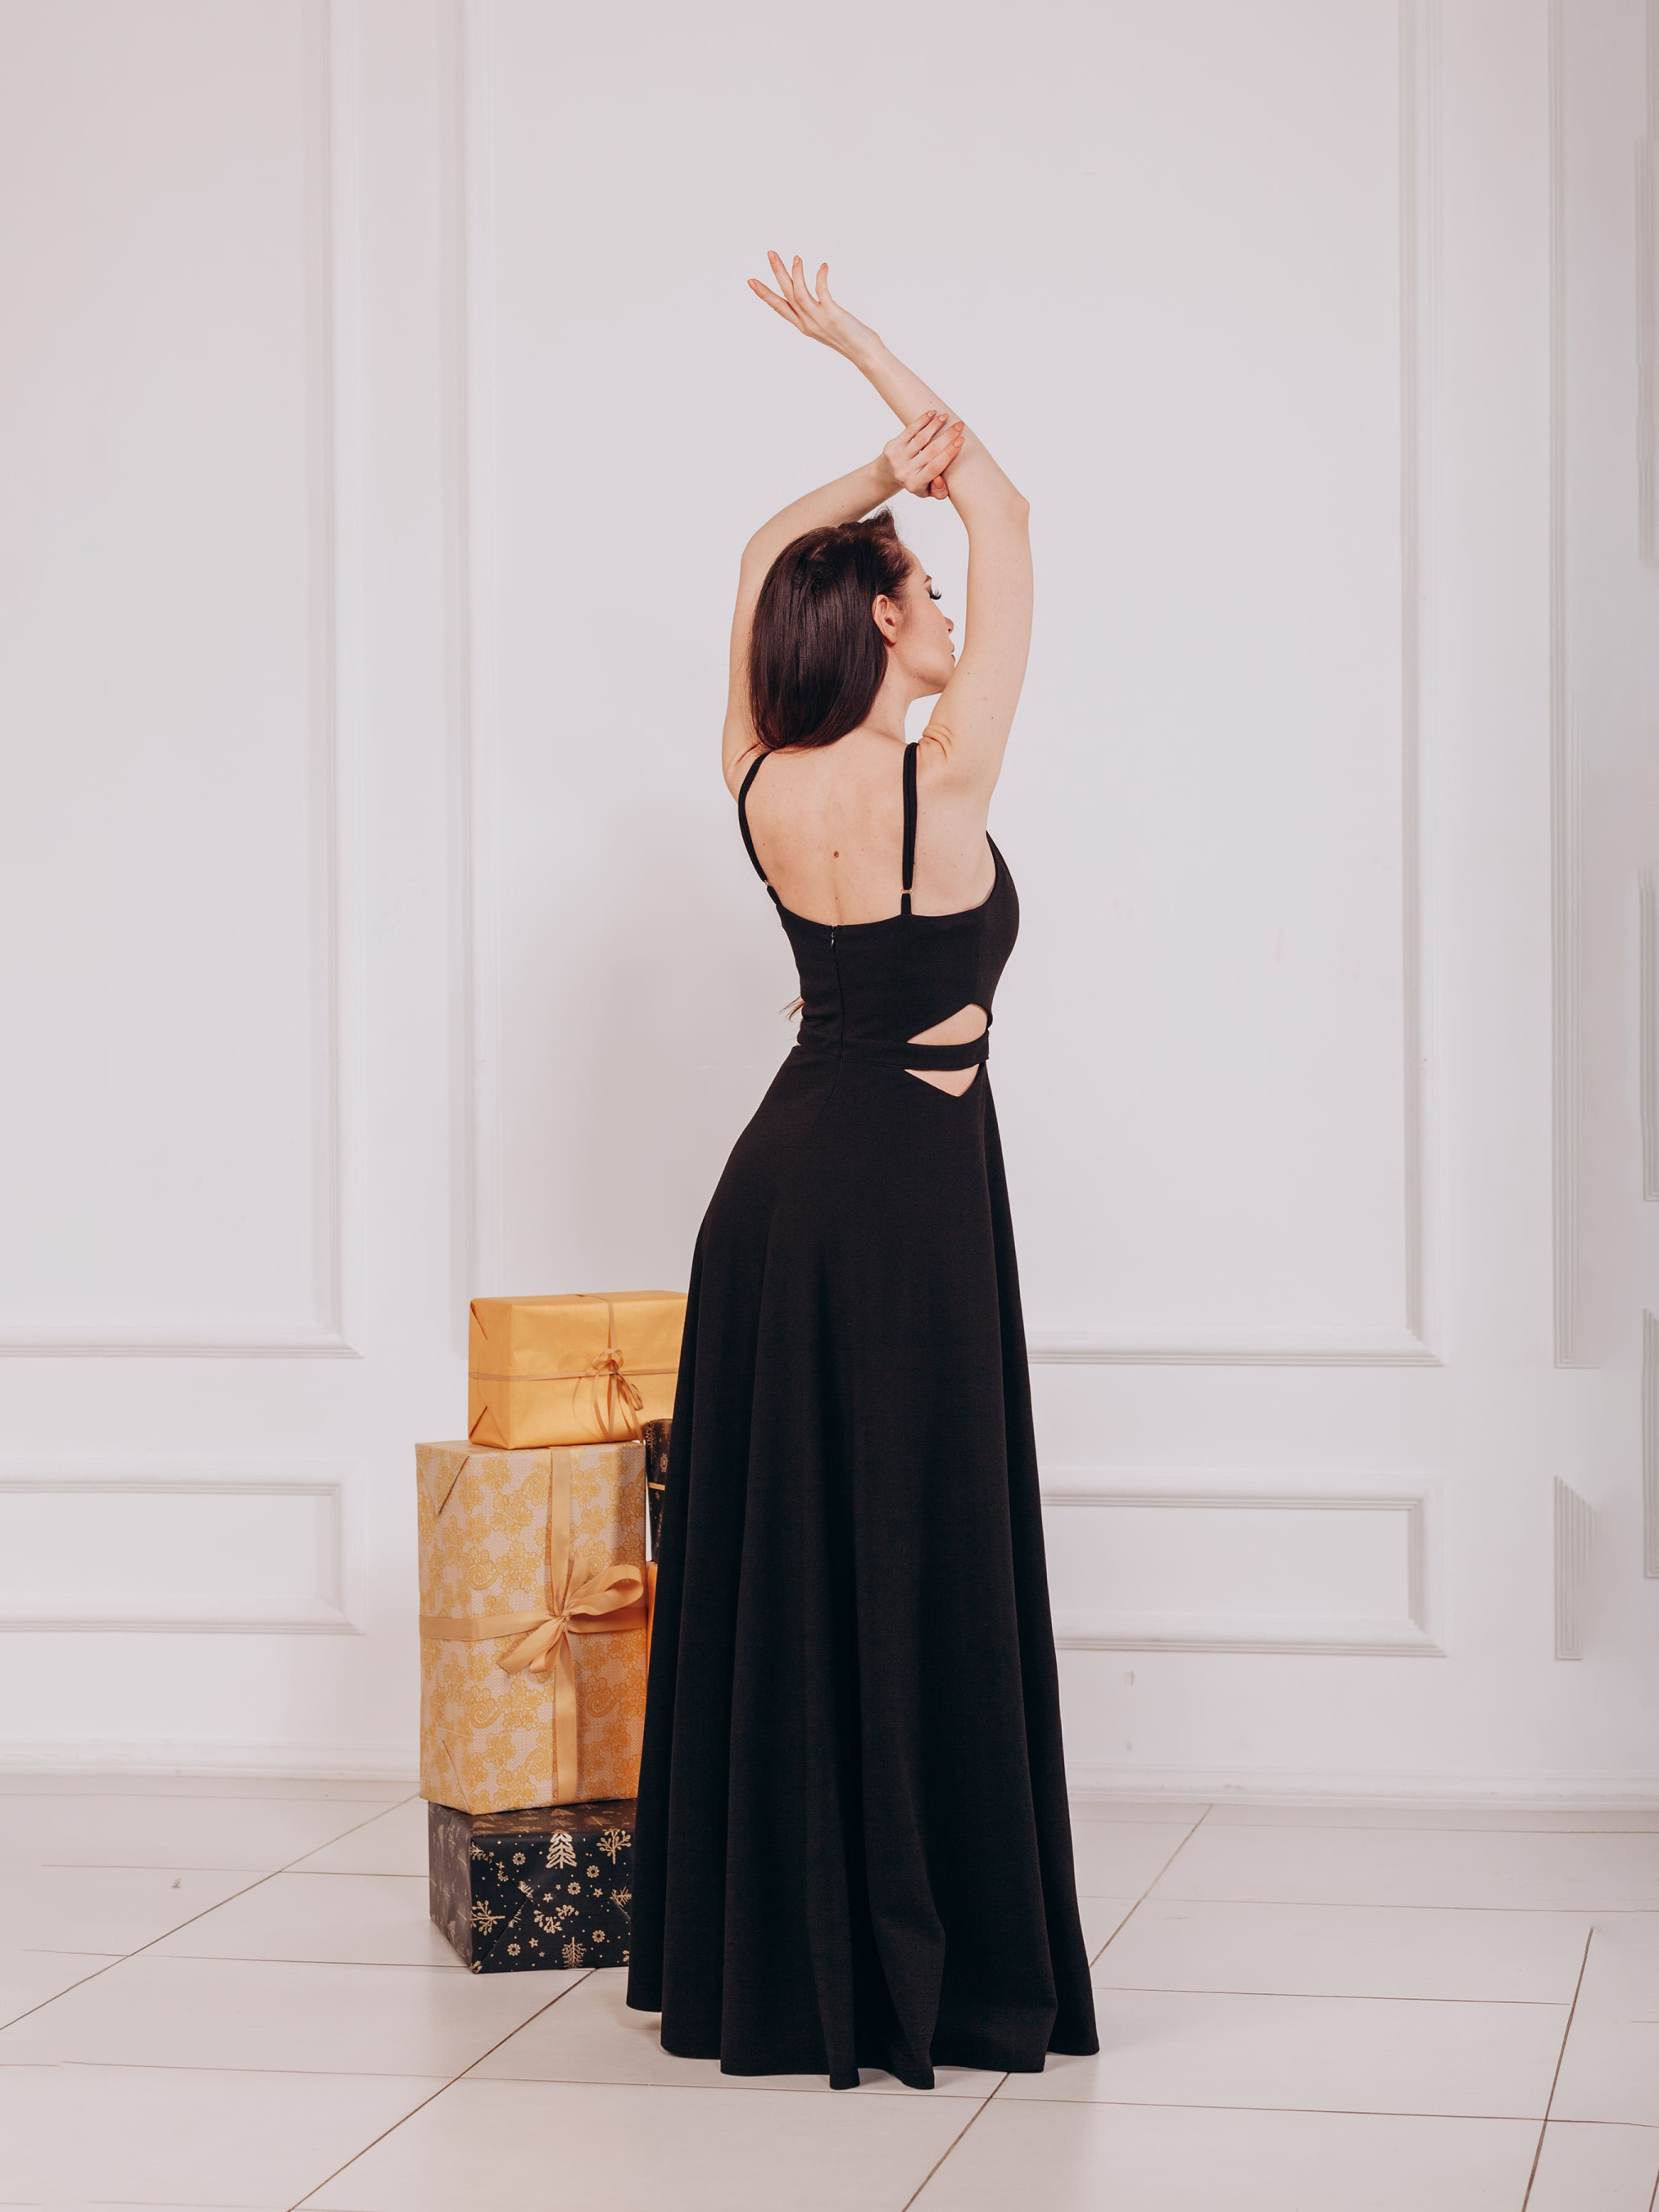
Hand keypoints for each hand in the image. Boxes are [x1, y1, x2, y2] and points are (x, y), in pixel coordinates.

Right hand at [748, 252, 879, 359]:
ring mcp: (818, 319)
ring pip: (799, 293)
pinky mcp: (832, 315)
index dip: (764, 294)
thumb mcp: (826, 325)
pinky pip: (822, 292)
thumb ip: (817, 313)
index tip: (751, 282)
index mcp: (803, 325)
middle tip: (771, 253)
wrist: (864, 353)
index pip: (779, 307)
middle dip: (777, 273)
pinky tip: (823, 266)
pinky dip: (820, 277)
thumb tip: (815, 298)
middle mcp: (807, 322)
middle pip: (787, 294)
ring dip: (796, 273)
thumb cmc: (849, 338)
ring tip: (796, 257)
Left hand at [882, 410, 964, 500]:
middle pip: (930, 451)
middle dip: (947, 436)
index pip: (935, 468)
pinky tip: (932, 413)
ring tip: (946, 417)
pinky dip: (922, 421)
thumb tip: (940, 478)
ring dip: (935, 425)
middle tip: (960, 425)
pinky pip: (910, 430)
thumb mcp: (926, 491)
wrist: (888, 474)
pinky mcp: (893, 446)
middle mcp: (905, 472)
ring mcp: (897, 458)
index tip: (961, 440)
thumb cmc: (915, 481)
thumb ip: (938, 491)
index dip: (949, 453)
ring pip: (920, 438)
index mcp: (915, 484)